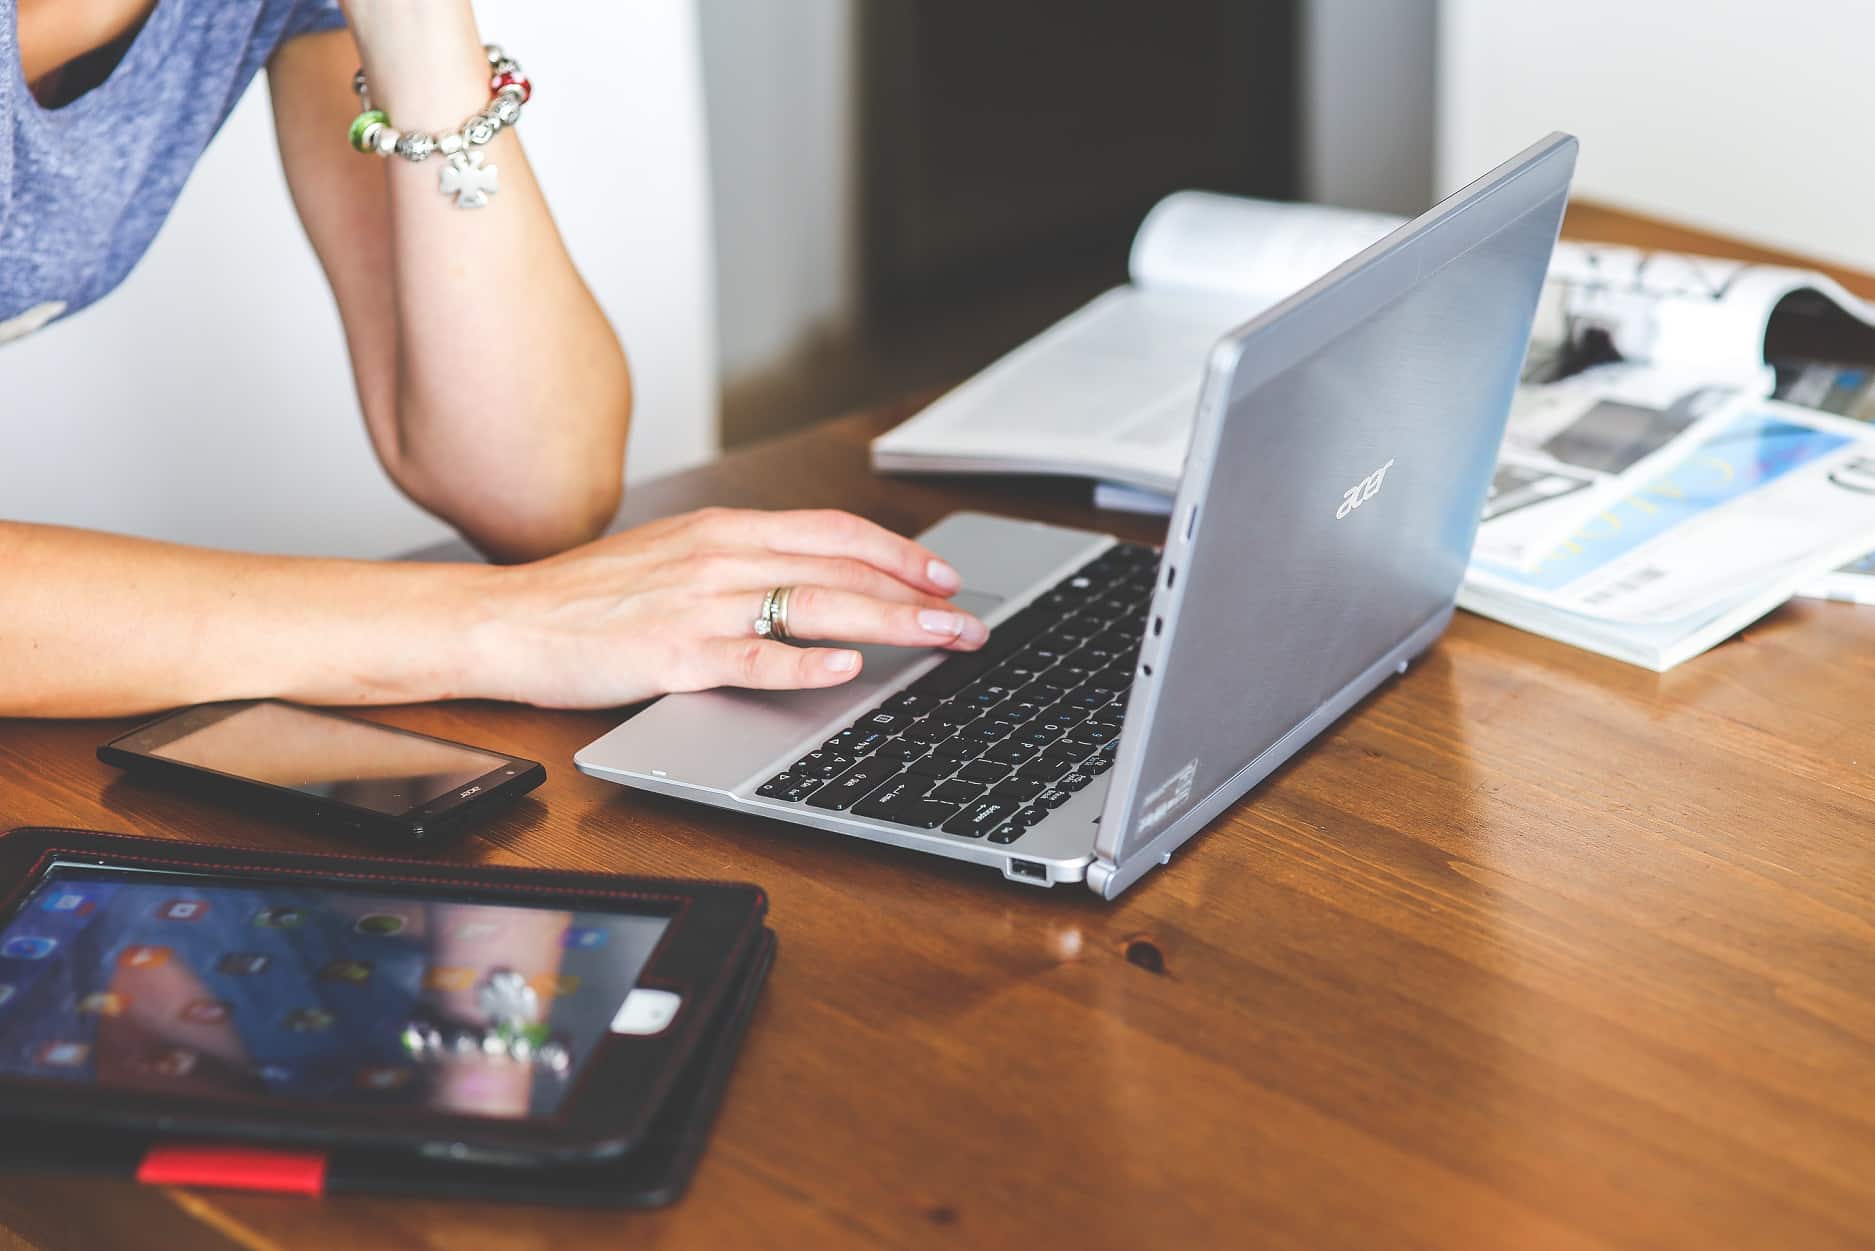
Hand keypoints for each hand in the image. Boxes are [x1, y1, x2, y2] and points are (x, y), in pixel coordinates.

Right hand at [461, 508, 986, 707]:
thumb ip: (741, 563)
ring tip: (940, 640)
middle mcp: (721, 556)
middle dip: (916, 596)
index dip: (898, 553)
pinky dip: (804, 661)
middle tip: (968, 622)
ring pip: (816, 605)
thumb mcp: (674, 557)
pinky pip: (753, 656)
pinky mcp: (675, 654)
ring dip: (890, 624)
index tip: (943, 576)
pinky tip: (846, 668)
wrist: (507, 620)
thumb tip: (811, 581)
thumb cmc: (588, 597)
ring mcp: (700, 604)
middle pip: (841, 568)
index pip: (834, 531)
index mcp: (724, 529)